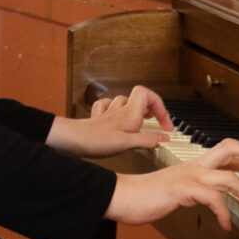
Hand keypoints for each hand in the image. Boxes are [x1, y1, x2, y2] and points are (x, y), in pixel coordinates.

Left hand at [48, 85, 175, 157]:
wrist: (73, 140)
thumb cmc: (96, 140)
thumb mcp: (127, 144)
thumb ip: (147, 140)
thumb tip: (164, 138)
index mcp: (129, 113)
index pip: (148, 94)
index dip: (160, 106)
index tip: (166, 124)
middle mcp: (119, 110)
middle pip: (139, 98)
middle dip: (151, 108)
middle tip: (156, 121)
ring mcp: (108, 113)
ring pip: (124, 102)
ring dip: (134, 109)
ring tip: (141, 120)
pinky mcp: (98, 119)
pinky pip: (107, 107)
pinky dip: (115, 110)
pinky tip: (116, 117)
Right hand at [105, 138, 238, 229]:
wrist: (124, 197)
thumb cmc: (148, 195)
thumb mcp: (179, 188)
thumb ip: (198, 188)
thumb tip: (217, 195)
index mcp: (194, 164)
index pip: (227, 151)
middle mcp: (194, 166)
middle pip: (230, 148)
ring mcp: (188, 176)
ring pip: (227, 177)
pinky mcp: (182, 189)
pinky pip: (212, 198)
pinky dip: (224, 212)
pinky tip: (226, 224)